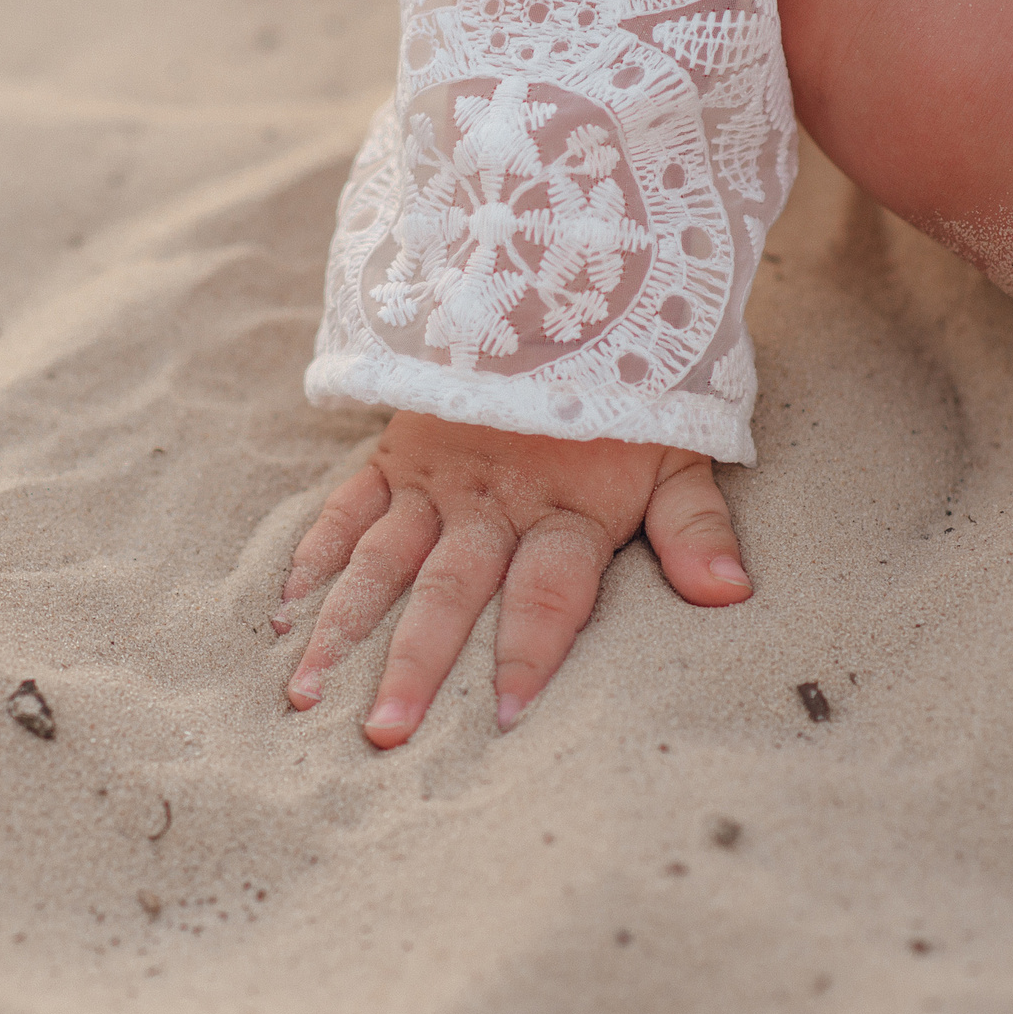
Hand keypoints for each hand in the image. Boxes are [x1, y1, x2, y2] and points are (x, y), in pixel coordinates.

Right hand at [276, 412, 752, 747]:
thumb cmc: (629, 386)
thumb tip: (730, 594)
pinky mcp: (394, 456)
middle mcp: (492, 502)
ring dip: (342, 628)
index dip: (532, 651)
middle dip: (414, 665)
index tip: (507, 716)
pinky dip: (313, 556)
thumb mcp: (681, 450)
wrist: (562, 281)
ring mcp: (434, 480)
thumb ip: (696, 527)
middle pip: (451, 592)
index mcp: (565, 509)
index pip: (548, 593)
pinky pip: (345, 509)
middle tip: (383, 732)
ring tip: (305, 693)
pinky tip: (282, 611)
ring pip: (381, 560)